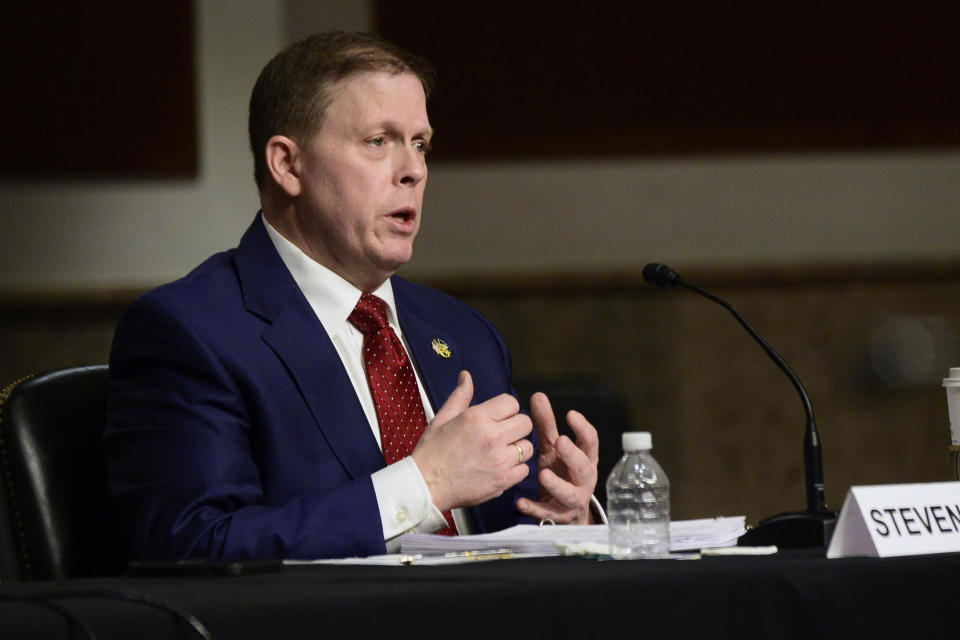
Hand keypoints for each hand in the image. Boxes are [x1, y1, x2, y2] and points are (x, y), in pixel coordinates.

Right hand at [412, 371, 533, 511]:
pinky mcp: (503, 481)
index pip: (512, 403)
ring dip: (517, 449)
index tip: (497, 418)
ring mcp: (500, 460)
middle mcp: (492, 437)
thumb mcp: (442, 418)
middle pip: (525, 423)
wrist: (425, 486)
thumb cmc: (432, 452)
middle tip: (501, 435)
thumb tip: (467, 376)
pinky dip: (515, 469)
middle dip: (516, 426)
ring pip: (527, 447)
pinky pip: (524, 470)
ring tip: (500, 453)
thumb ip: (460, 396)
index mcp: (477, 418)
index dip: (506, 409)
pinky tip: (499, 468)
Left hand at [516, 392, 598, 524]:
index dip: (583, 429)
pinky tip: (520, 502)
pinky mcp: (557, 517)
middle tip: (560, 442)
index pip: (590, 443)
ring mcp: (572, 500)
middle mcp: (583, 480)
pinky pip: (547, 514)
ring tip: (543, 474)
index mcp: (584, 460)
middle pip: (584, 467)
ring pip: (570, 494)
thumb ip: (546, 425)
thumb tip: (538, 395)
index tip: (571, 414)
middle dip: (573, 455)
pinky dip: (534, 508)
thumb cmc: (560, 471)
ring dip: (557, 485)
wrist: (565, 511)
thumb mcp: (553, 449)